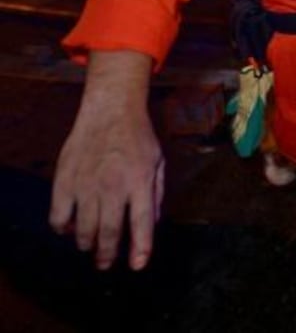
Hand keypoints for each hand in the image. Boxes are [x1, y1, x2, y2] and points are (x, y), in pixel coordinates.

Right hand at [49, 52, 162, 269]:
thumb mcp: (158, 163)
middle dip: (108, 254)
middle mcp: (113, 186)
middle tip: (106, 263)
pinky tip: (68, 228)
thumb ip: (156, 195)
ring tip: (90, 246)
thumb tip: (152, 224)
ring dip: (86, 243)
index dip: (140, 248)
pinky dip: (62, 228)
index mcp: (140, 182)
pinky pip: (58, 216)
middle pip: (109, 232)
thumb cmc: (138, 138)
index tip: (137, 265)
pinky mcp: (65, 180)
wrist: (110, 111)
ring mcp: (86, 184)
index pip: (142, 223)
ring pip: (82, 229)